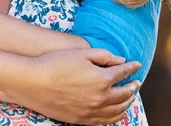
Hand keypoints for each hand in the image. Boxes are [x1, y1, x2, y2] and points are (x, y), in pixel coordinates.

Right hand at [13, 48, 141, 124]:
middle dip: (133, 87)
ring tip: (130, 97)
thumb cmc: (56, 63)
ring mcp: (91, 111)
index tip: (136, 64)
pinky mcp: (81, 120)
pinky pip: (104, 121)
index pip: (123, 73)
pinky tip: (117, 112)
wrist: (33, 82)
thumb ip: (104, 55)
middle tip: (137, 82)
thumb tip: (121, 60)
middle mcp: (100, 98)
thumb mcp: (81, 52)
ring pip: (117, 111)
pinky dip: (115, 117)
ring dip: (127, 103)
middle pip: (124, 94)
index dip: (132, 68)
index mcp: (102, 79)